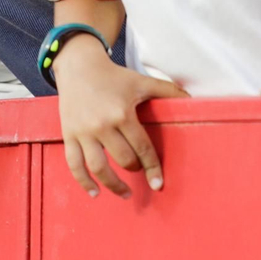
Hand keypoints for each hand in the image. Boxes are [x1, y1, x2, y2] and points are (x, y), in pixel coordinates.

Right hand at [53, 36, 186, 197]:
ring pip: (99, 168)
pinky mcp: (69, 134)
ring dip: (113, 185)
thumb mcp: (141, 81)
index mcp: (122, 114)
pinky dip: (84, 182)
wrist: (78, 66)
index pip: (142, 148)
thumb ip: (167, 90)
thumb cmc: (113, 76)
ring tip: (124, 193)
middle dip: (135, 169)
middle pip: (123, 159)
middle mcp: (102, 125)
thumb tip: (191, 98)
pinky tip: (95, 193)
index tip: (158, 184)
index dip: (152, 168)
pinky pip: (74, 164)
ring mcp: (83, 132)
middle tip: (139, 169)